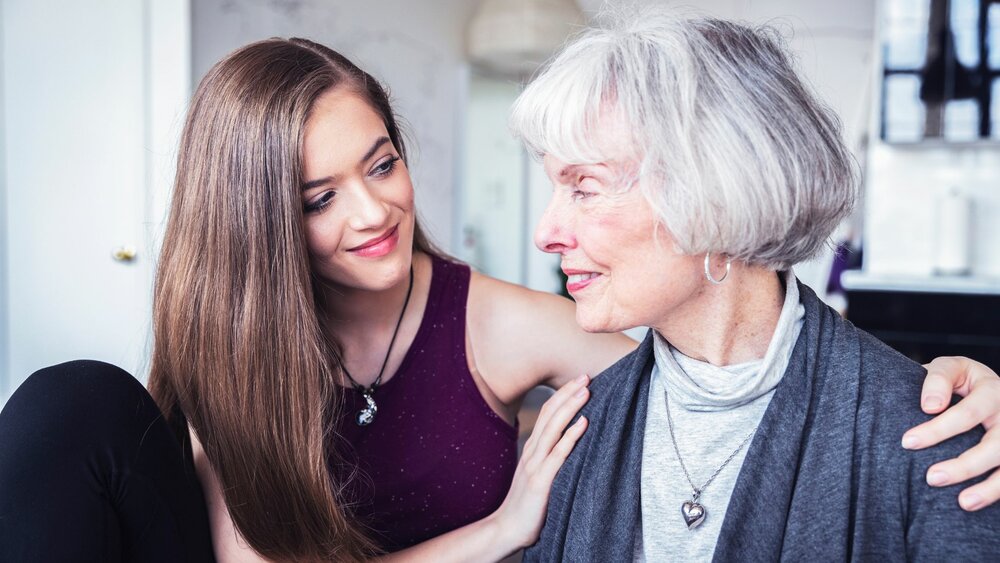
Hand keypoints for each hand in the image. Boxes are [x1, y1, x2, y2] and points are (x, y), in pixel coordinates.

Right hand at [489, 375, 589, 551]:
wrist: (506, 528)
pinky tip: (583, 424)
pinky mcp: (540, 481)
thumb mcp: (536, 474)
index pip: (546, 414)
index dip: (561, 395)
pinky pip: (558, 455)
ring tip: (586, 391)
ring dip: (570, 407)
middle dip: (567, 393)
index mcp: (532, 449)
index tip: (577, 380)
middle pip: (549, 414)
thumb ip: (548, 458)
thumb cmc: (526, 504)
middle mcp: (532, 452)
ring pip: (553, 428)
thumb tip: (568, 445)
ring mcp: (535, 465)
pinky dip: (571, 437)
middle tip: (585, 375)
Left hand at [902, 356, 999, 510]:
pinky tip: (975, 503)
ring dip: (988, 487)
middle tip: (930, 478)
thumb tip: (930, 407)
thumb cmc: (960, 380)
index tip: (907, 442)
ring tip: (963, 502)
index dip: (938, 429)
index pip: (966, 413)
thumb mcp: (949, 368)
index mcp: (991, 389)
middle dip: (964, 465)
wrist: (984, 388)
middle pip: (994, 444)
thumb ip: (938, 380)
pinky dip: (996, 492)